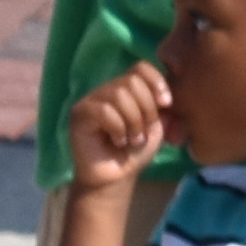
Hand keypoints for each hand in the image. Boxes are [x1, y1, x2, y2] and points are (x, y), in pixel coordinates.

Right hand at [60, 56, 171, 195]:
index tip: (166, 103)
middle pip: (132, 80)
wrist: (116, 178)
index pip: (140, 67)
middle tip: (143, 132)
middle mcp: (106, 90)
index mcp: (126, 89)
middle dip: (146, 108)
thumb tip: (166, 94)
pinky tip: (117, 141)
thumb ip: (162, 106)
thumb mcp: (157, 126)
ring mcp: (90, 101)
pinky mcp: (78, 114)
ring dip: (133, 121)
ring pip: (119, 95)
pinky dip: (118, 128)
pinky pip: (104, 110)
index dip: (156, 82)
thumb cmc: (135, 152)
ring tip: (132, 139)